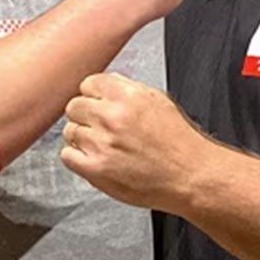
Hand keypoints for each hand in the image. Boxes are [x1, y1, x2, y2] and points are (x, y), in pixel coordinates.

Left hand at [60, 73, 205, 213]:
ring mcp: (102, 143)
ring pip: (70, 131)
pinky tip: (93, 159)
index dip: (93, 95)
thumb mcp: (156, 99)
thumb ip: (126, 88)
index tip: (97, 104)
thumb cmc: (178, 141)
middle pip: (74, 106)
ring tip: (101, 146)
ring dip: (82, 137)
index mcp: (125, 95)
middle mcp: (111, 116)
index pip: (87, 83)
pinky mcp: (96, 169)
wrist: (191, 176)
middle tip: (99, 127)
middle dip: (85, 115)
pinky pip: (67, 156)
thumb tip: (104, 83)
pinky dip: (77, 158)